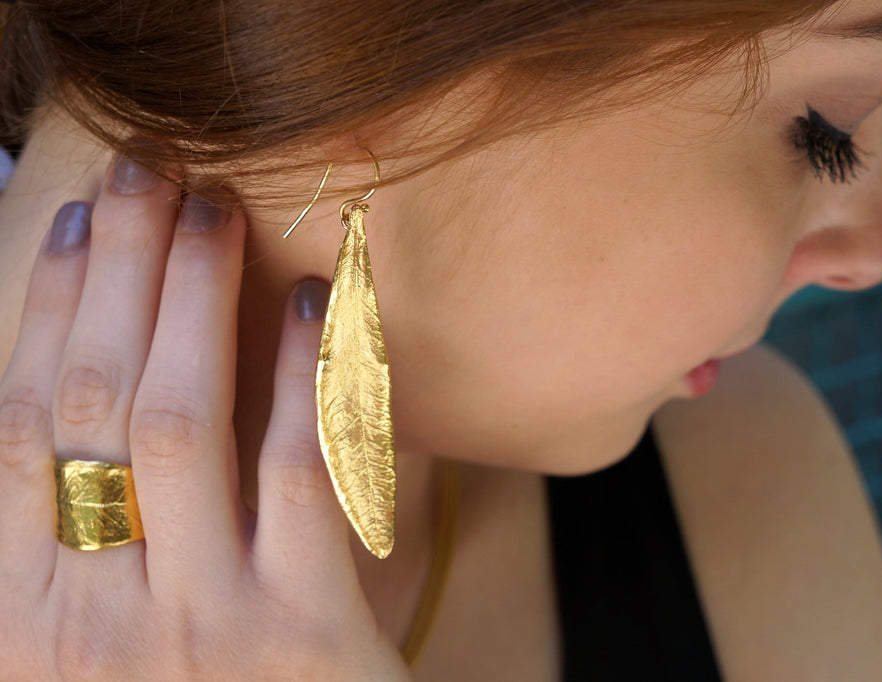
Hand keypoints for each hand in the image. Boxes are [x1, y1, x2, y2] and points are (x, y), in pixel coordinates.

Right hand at [0, 154, 409, 679]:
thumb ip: (72, 534)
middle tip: (147, 171)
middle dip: (119, 273)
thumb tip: (66, 388)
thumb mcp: (96, 632)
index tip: (82, 222)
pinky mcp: (297, 637)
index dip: (50, 311)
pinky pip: (297, 478)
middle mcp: (86, 619)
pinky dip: (300, 379)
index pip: (21, 427)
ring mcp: (193, 628)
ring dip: (193, 300)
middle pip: (93, 404)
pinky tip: (310, 303)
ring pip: (178, 426)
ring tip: (216, 210)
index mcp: (20, 615)